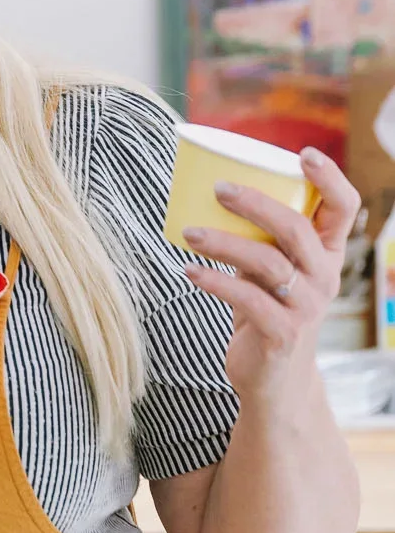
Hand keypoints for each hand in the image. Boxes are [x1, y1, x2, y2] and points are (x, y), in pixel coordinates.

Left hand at [182, 147, 359, 403]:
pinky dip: (214, 281)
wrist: (273, 379)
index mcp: (325, 254)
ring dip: (224, 242)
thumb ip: (256, 238)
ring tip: (188, 233)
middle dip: (256, 203)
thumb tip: (212, 189)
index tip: (304, 153)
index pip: (344, 209)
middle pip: (297, 229)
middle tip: (218, 188)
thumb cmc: (264, 309)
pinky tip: (188, 270)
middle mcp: (324, 277)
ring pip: (268, 263)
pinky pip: (248, 300)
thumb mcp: (267, 270)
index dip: (330, 179)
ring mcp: (306, 307)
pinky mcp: (282, 334)